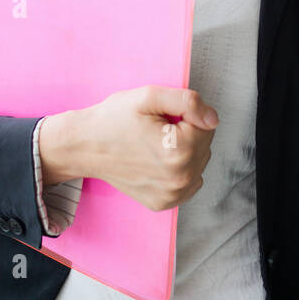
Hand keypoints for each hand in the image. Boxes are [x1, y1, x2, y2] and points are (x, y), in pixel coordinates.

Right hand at [40, 86, 217, 211]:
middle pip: (205, 145)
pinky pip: (189, 182)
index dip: (186, 114)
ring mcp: (172, 195)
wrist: (85, 146)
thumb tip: (213, 119)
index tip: (162, 117)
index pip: (207, 124)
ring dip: (185, 151)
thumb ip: (188, 102)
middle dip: (187, 133)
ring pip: (199, 163)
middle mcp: (179, 178)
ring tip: (155, 145)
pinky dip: (179, 170)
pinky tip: (157, 161)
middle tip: (156, 129)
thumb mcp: (149, 96)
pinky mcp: (164, 203)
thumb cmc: (114, 119)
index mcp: (178, 151)